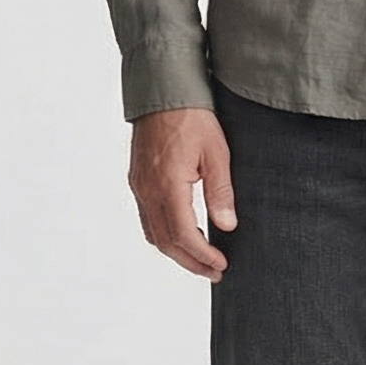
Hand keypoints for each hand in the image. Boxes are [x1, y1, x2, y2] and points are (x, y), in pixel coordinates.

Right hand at [128, 106, 237, 280]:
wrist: (163, 92)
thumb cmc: (192, 117)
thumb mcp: (216, 152)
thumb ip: (220, 191)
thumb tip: (227, 225)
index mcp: (167, 184)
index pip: (182, 234)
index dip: (202, 255)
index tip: (221, 264)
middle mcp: (148, 189)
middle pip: (165, 242)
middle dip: (190, 262)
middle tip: (214, 272)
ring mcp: (139, 186)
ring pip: (153, 233)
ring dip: (177, 252)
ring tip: (201, 260)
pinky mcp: (138, 180)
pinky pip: (147, 219)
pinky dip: (164, 235)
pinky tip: (182, 235)